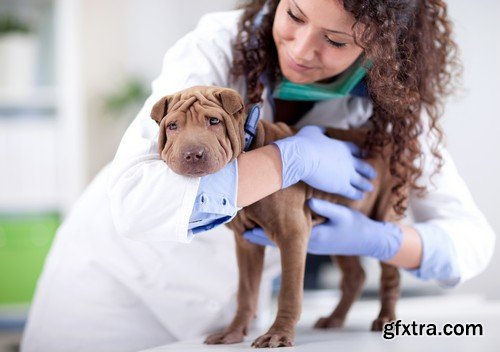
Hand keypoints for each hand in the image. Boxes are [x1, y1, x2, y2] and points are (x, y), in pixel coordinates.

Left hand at [243, 198, 402, 261]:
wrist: (367, 241)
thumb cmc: (355, 228)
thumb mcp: (342, 216)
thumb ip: (326, 208)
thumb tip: (311, 200)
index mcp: (310, 238)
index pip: (278, 238)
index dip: (259, 232)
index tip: (241, 226)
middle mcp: (304, 241)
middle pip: (273, 235)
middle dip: (256, 227)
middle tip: (236, 217)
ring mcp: (306, 240)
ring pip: (278, 233)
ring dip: (263, 225)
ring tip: (245, 214)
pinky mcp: (309, 236)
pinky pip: (287, 231)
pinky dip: (274, 225)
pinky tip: (265, 215)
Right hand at [273, 125, 375, 199]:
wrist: (302, 157)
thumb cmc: (304, 143)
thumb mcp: (312, 131)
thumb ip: (320, 130)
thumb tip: (323, 130)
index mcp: (342, 147)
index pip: (355, 150)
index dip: (360, 153)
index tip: (364, 155)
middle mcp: (348, 160)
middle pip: (363, 166)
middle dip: (368, 170)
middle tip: (373, 174)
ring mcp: (346, 174)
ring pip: (361, 180)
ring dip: (366, 184)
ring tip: (370, 187)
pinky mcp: (341, 186)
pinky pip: (352, 192)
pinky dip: (357, 194)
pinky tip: (360, 196)